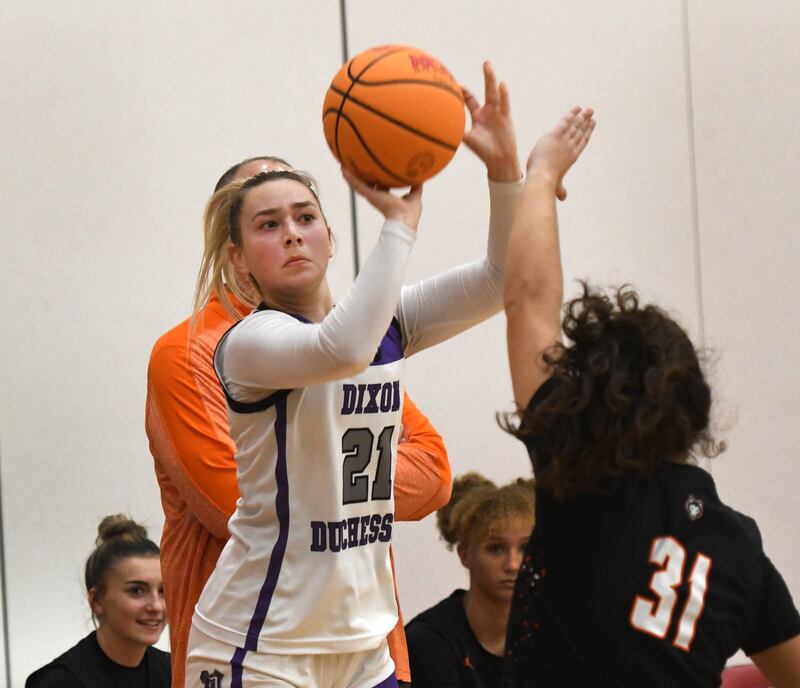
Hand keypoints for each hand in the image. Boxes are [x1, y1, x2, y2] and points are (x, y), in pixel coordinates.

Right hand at [342, 168, 422, 231]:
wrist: (404, 220)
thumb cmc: (410, 213)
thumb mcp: (415, 196)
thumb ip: (416, 186)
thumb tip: (421, 177)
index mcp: (387, 197)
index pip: (381, 187)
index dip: (378, 180)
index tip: (375, 173)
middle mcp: (378, 197)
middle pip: (368, 185)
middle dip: (362, 177)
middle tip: (355, 167)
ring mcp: (372, 197)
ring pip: (359, 185)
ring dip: (351, 177)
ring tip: (343, 167)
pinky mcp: (370, 196)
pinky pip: (357, 185)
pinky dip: (350, 178)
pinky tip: (343, 169)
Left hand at [462, 61, 521, 181]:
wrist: (500, 161)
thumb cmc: (483, 152)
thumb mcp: (468, 140)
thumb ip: (457, 132)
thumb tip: (438, 128)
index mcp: (478, 115)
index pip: (470, 98)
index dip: (462, 90)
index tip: (454, 81)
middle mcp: (489, 111)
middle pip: (486, 90)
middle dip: (485, 76)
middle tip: (484, 62)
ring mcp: (498, 113)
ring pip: (494, 93)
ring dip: (490, 79)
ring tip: (487, 65)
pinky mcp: (506, 117)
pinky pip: (504, 103)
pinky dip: (503, 94)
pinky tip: (502, 84)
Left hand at [526, 106, 594, 199]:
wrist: (542, 177)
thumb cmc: (547, 183)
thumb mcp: (556, 185)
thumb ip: (560, 190)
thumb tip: (563, 198)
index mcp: (572, 157)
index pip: (582, 142)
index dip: (587, 133)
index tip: (592, 125)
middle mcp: (571, 147)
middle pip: (581, 132)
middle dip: (587, 122)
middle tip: (592, 114)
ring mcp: (564, 140)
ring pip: (576, 125)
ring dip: (582, 116)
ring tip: (588, 109)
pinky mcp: (556, 134)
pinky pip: (565, 121)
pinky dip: (572, 114)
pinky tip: (577, 108)